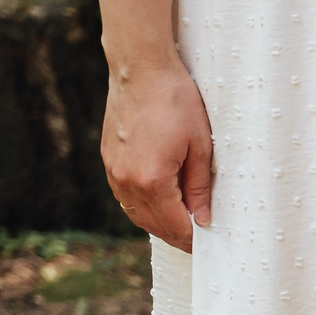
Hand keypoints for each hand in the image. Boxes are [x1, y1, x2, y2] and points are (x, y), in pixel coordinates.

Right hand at [100, 54, 212, 251]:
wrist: (140, 69)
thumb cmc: (176, 102)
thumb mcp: (201, 147)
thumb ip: (200, 188)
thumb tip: (203, 219)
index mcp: (152, 181)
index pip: (175, 226)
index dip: (193, 239)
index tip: (208, 245)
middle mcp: (126, 181)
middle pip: (153, 225)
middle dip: (176, 236)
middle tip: (197, 239)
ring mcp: (113, 171)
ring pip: (136, 213)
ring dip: (158, 223)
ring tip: (182, 224)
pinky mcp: (108, 159)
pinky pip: (125, 196)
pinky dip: (142, 206)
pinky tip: (160, 203)